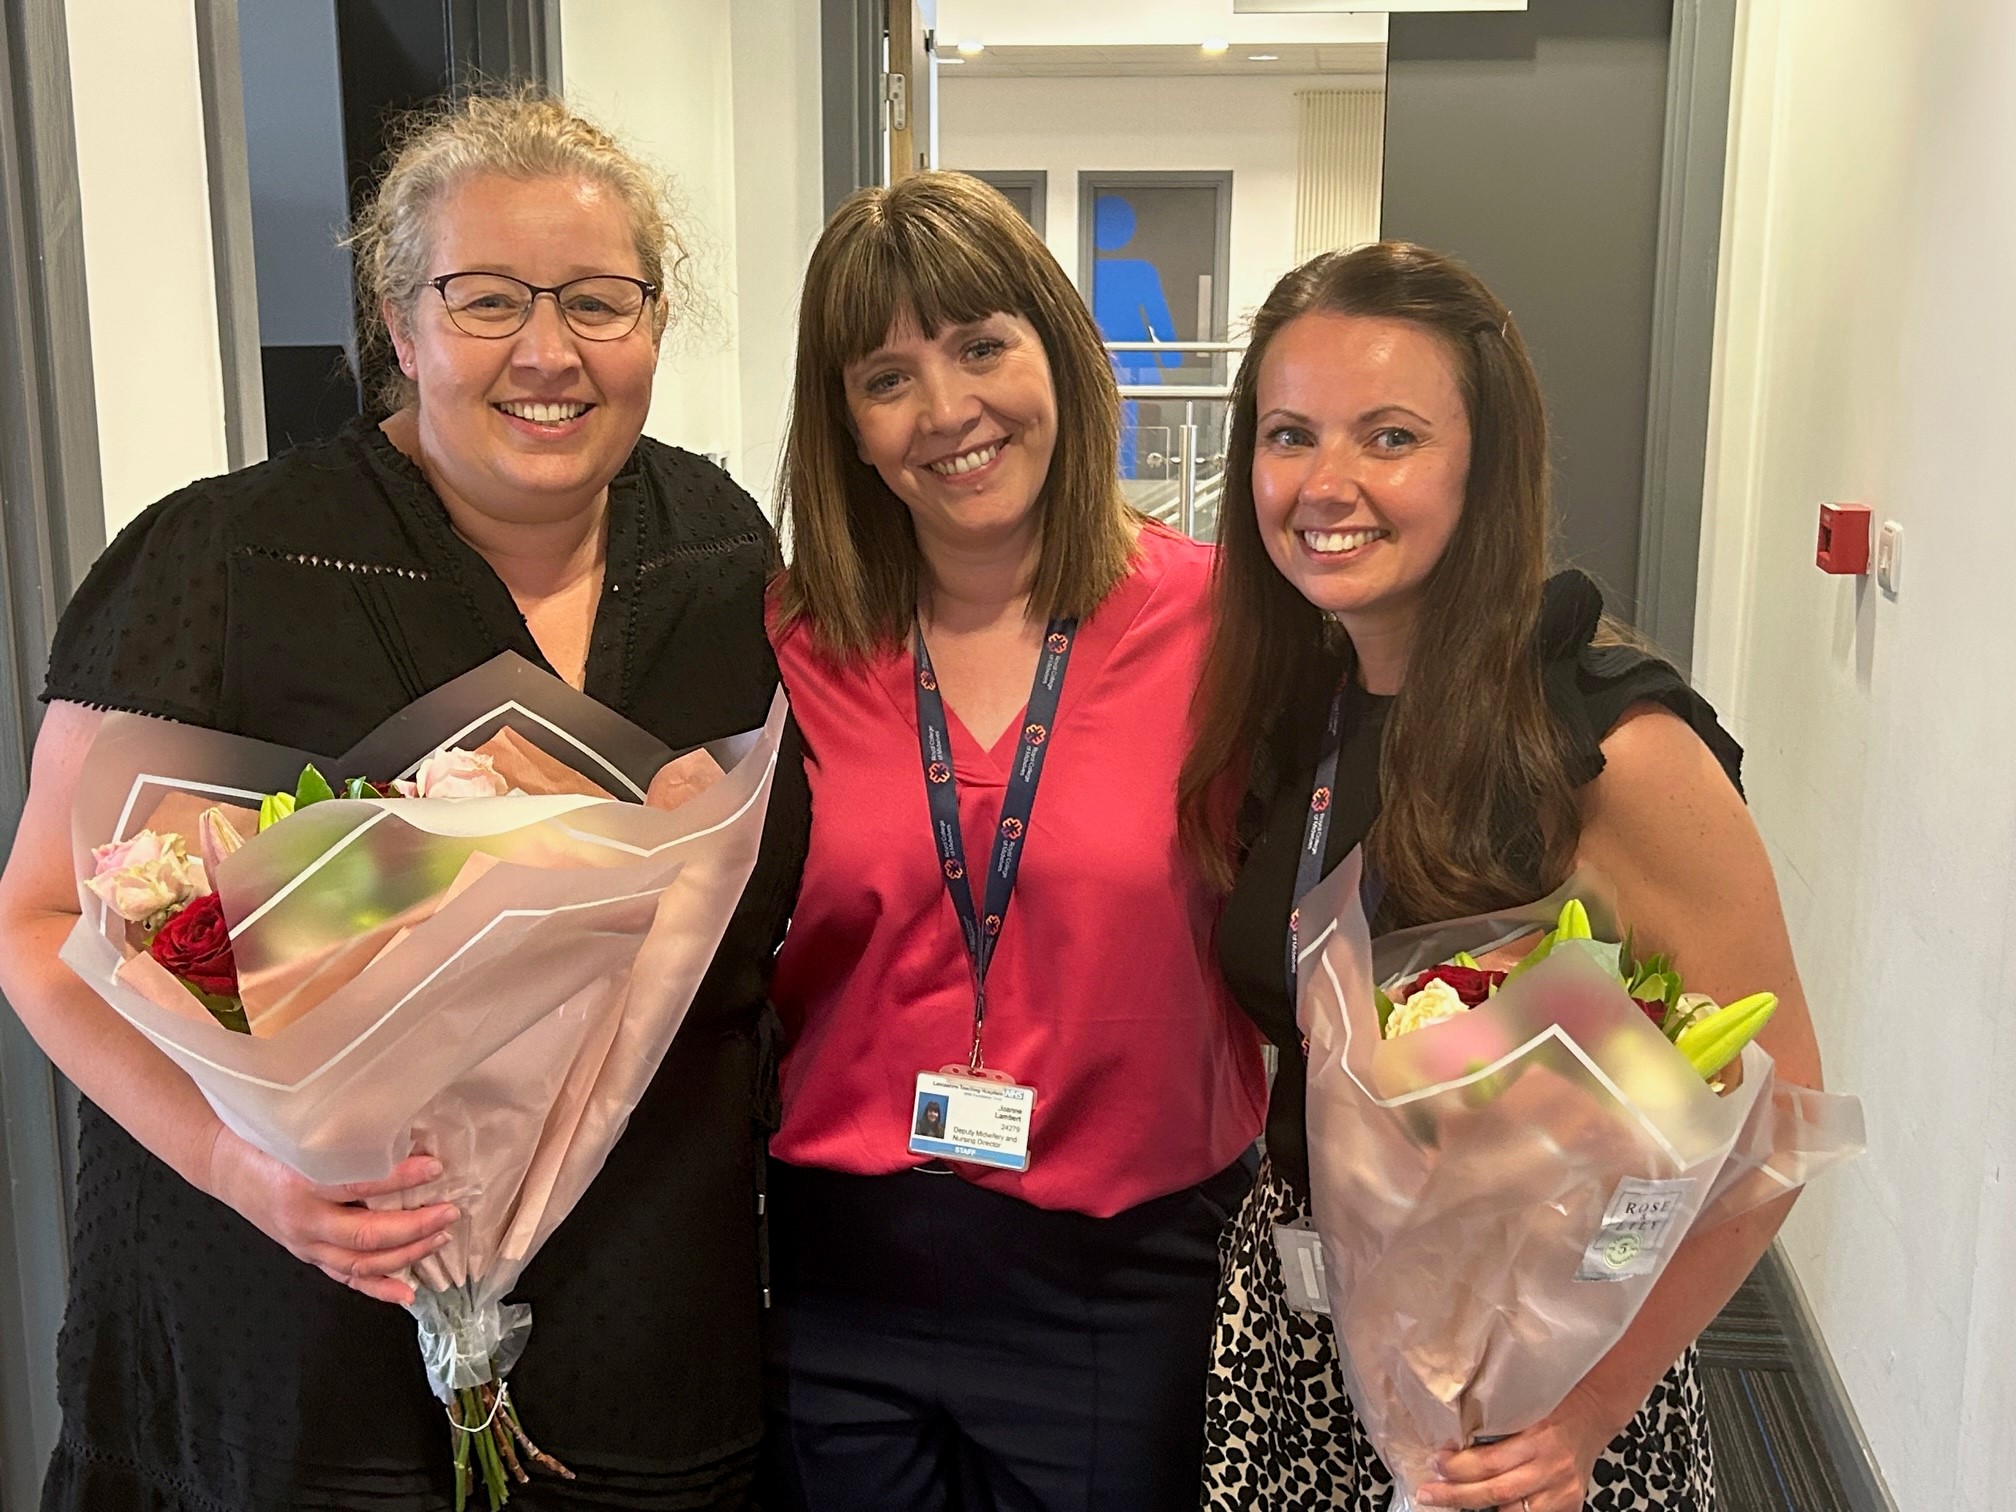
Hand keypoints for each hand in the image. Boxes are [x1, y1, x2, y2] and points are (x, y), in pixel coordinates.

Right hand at [204, 1128, 458, 1303]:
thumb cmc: (264, 1141)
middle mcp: (303, 1220)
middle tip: (449, 1212)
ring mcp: (304, 1243)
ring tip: (439, 1238)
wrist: (224, 1165)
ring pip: (360, 1262)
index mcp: (301, 1183)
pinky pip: (344, 1277)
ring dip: (405, 1254)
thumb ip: (341, 1138)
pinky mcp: (307, 1254)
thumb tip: (401, 1129)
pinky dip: (377, 1288)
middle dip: (414, 1227)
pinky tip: (407, 1293)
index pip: (359, 1186)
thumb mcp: (298, 1132)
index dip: (400, 1179)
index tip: (434, 1168)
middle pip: (366, 1235)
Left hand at [1415, 1392, 1615, 1511]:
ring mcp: (1562, 1490)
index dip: (1458, 1467)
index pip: (1490, 1461)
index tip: (1435, 1462)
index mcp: (1537, 1437)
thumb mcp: (1523, 1406)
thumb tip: (1451, 1441)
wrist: (1592, 1413)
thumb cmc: (1552, 1403)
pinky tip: (1485, 1509)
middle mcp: (1551, 1467)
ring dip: (1478, 1509)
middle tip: (1428, 1493)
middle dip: (1457, 1495)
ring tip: (1450, 1502)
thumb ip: (1494, 1425)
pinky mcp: (1570, 1504)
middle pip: (1497, 1491)